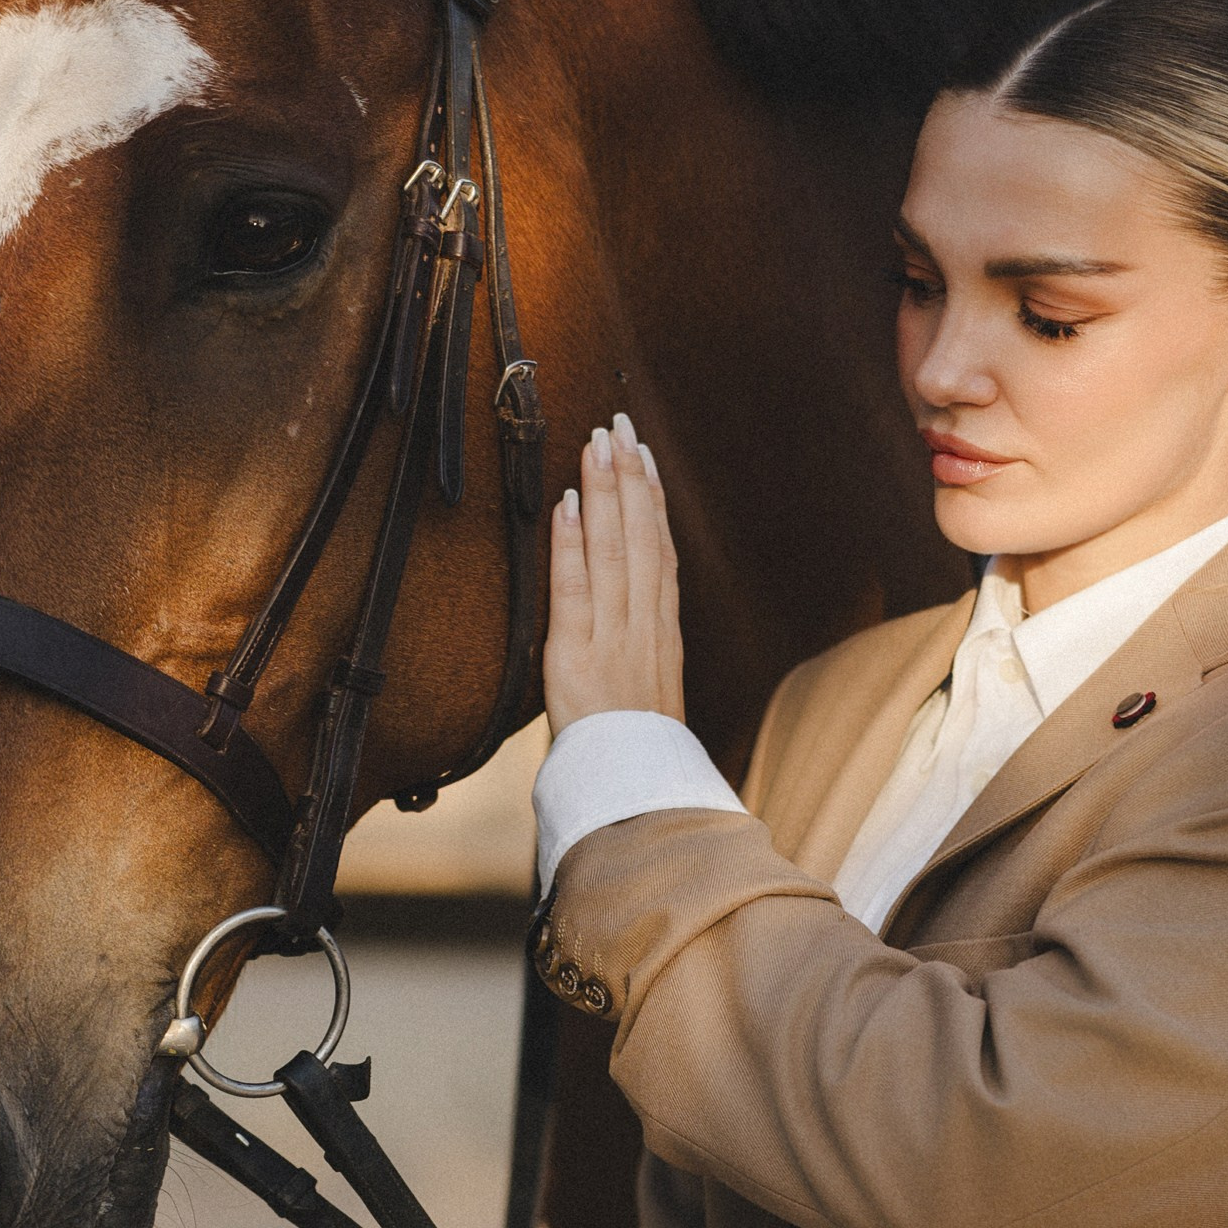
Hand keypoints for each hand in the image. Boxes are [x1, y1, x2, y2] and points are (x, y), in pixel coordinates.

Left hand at [544, 413, 683, 735]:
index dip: (651, 502)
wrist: (635, 801)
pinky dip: (570, 545)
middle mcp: (644, 630)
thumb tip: (632, 618)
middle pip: (640, 540)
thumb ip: (641, 654)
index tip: (643, 457)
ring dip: (603, 493)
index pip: (658, 554)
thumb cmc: (636, 757)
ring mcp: (614, 641)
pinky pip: (575, 592)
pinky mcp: (577, 659)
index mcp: (661, 637)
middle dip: (629, 478)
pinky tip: (566, 503)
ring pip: (612, 553)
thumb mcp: (649, 700)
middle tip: (618, 426)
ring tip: (596, 444)